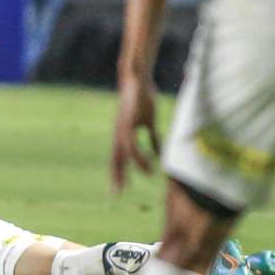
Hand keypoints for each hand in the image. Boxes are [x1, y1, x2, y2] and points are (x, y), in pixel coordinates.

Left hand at [110, 74, 161, 193]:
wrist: (137, 78)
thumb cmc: (142, 98)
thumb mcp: (149, 121)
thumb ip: (153, 137)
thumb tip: (159, 152)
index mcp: (122, 135)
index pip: (117, 158)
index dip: (118, 174)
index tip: (119, 190)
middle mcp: (119, 134)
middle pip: (115, 160)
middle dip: (116, 178)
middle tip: (116, 196)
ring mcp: (122, 129)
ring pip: (123, 154)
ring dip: (132, 168)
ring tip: (147, 176)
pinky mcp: (128, 123)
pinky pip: (132, 144)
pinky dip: (140, 155)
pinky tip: (149, 162)